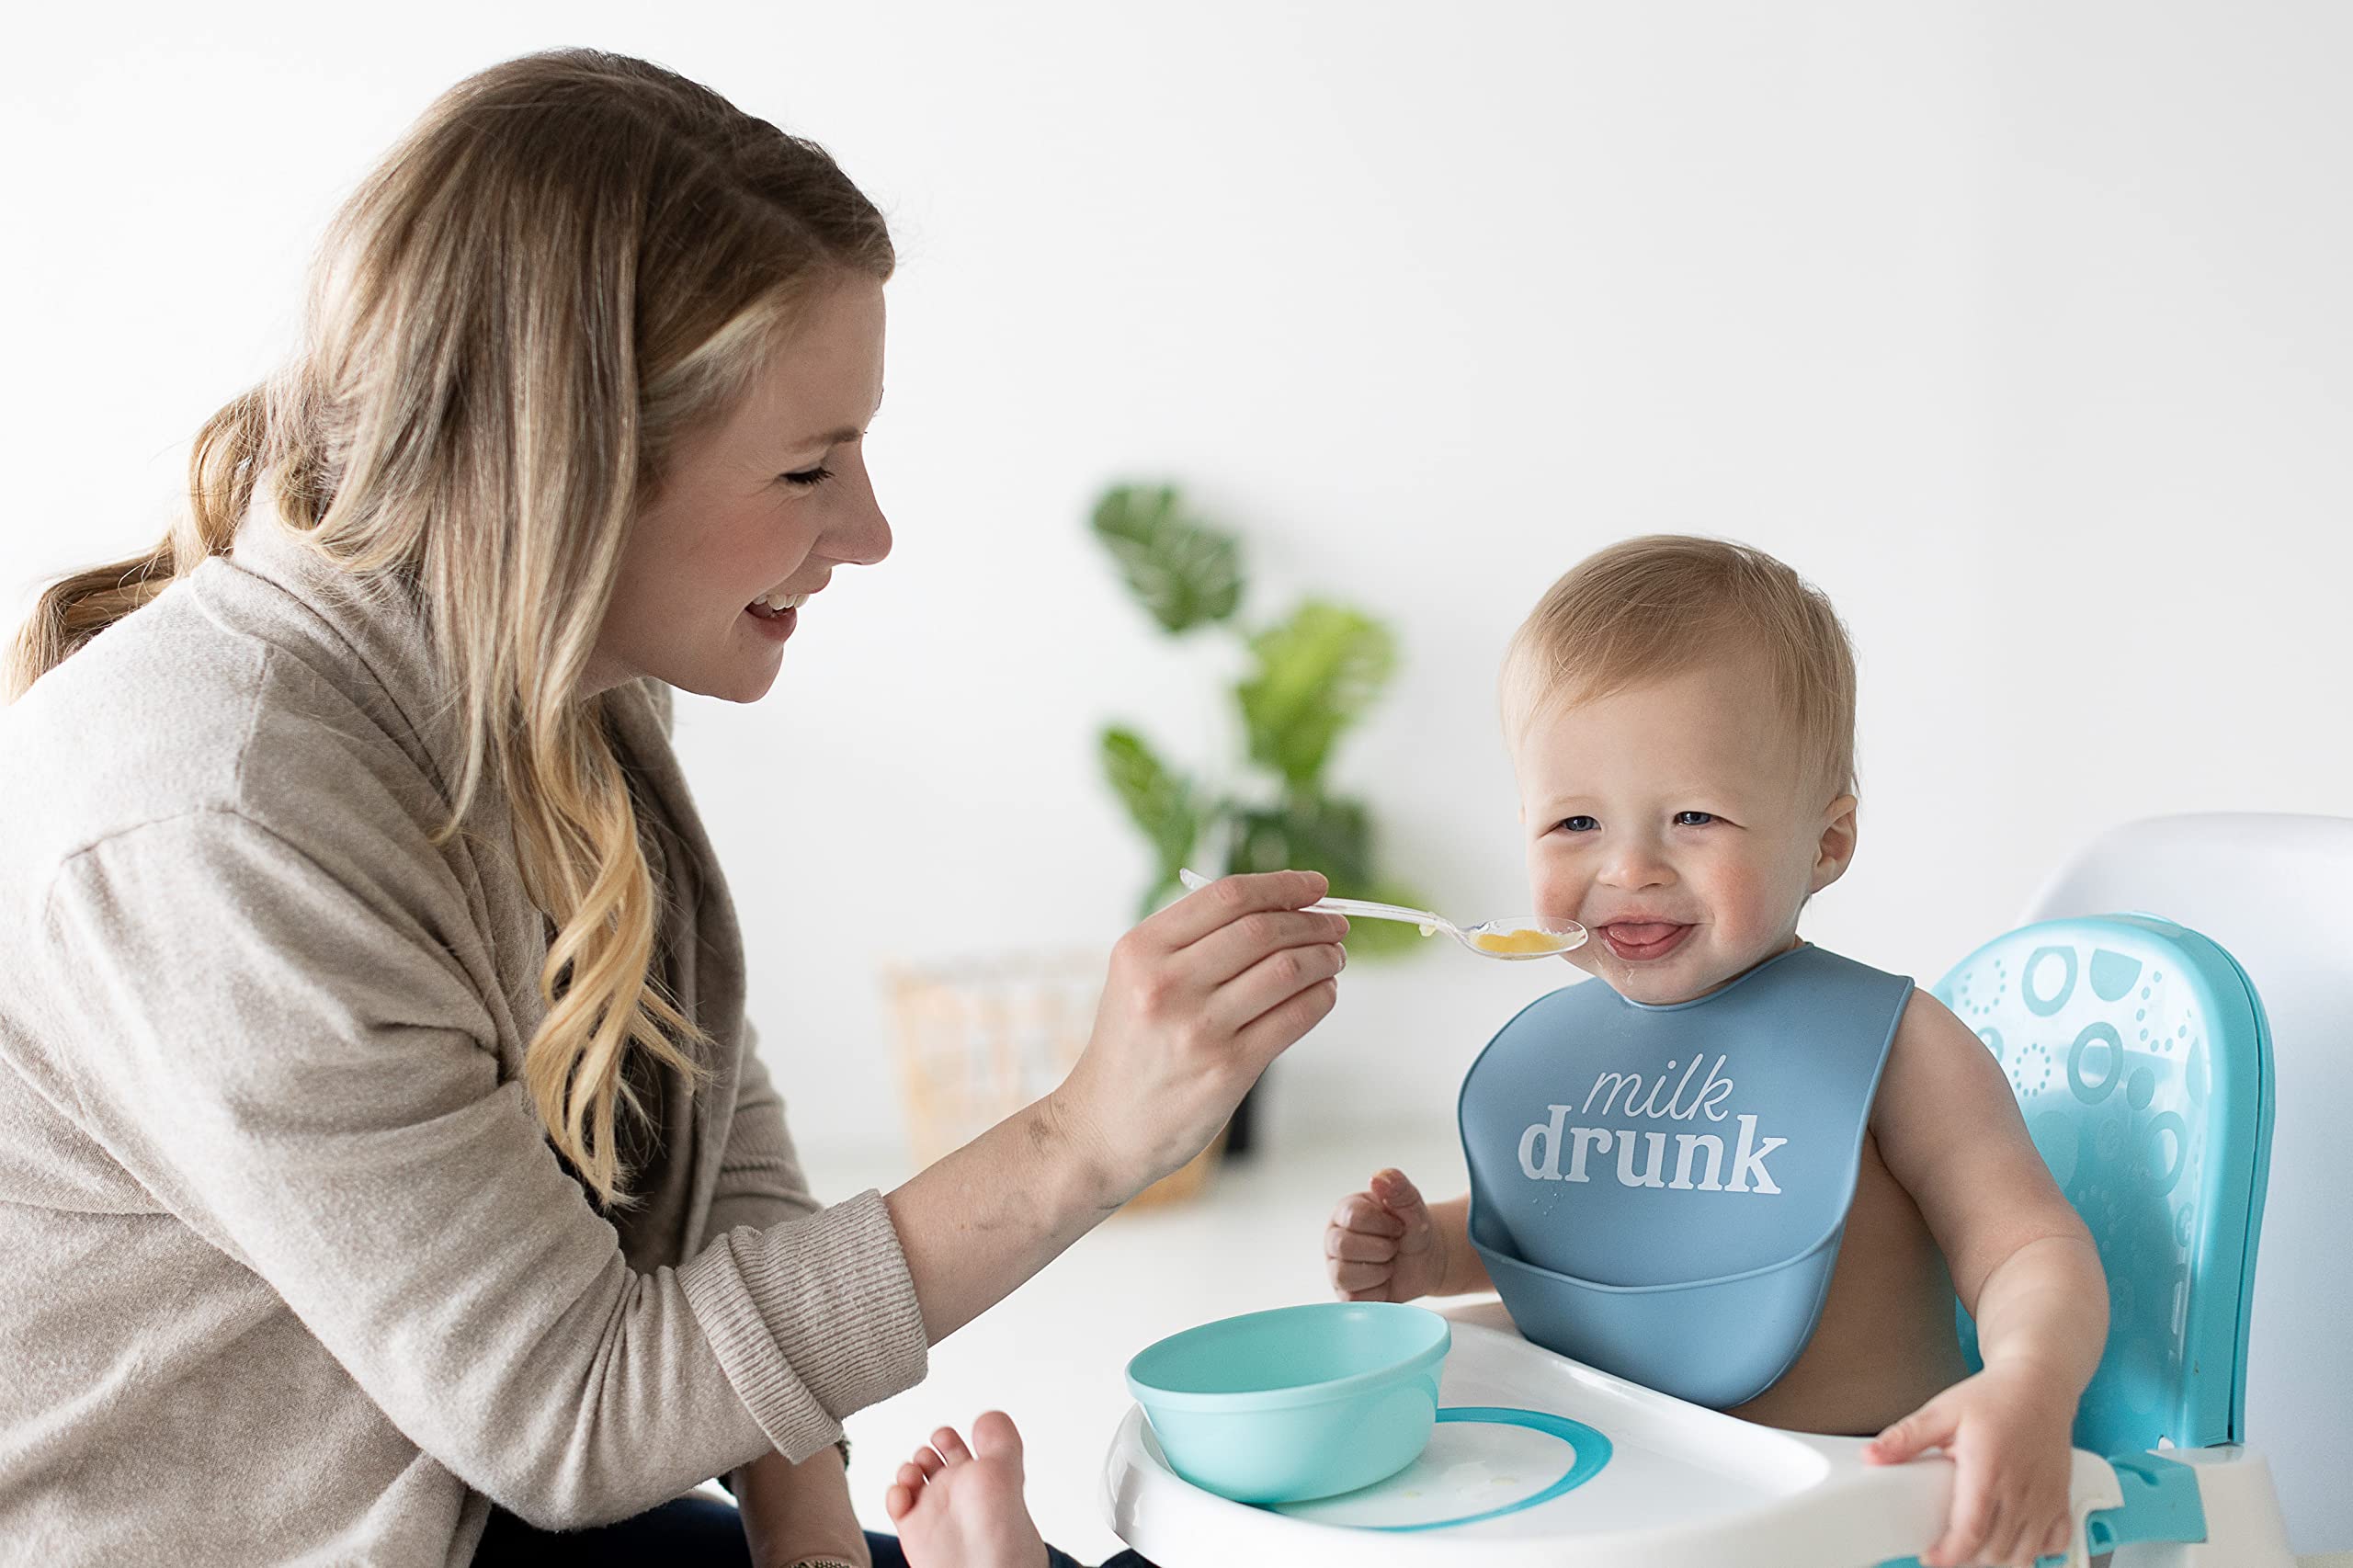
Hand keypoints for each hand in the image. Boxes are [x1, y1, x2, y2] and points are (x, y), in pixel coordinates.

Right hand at [1051, 871, 1344, 1203]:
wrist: (1104, 1125)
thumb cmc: (1131, 1045)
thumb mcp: (1137, 978)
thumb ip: (1193, 941)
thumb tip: (1281, 908)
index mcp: (1141, 950)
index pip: (1226, 898)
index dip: (1281, 886)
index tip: (1314, 886)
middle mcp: (1166, 985)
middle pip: (1262, 930)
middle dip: (1312, 921)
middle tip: (1334, 925)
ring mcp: (1198, 1029)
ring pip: (1286, 970)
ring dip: (1324, 957)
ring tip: (1333, 957)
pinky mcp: (1228, 1069)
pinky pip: (1294, 1018)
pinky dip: (1321, 997)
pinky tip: (1324, 992)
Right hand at [1327, 1168, 1447, 1302]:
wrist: (1426, 1259)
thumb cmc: (1413, 1229)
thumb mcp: (1412, 1206)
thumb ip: (1398, 1189)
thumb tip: (1379, 1178)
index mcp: (1345, 1211)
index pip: (1353, 1217)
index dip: (1383, 1225)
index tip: (1398, 1226)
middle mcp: (1334, 1237)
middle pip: (1343, 1247)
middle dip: (1381, 1249)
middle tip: (1394, 1246)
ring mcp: (1337, 1266)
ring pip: (1344, 1275)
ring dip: (1379, 1271)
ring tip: (1388, 1263)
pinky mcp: (1345, 1293)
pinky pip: (1353, 1298)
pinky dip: (1377, 1291)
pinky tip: (1385, 1280)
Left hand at [1863, 1362, 2079, 1566]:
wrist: (2039, 1385)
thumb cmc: (1994, 1397)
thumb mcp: (1942, 1411)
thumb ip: (1906, 1437)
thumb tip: (1873, 1456)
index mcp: (1988, 1469)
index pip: (1970, 1531)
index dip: (1948, 1555)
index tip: (1930, 1557)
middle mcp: (2021, 1489)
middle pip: (1995, 1550)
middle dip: (1967, 1558)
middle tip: (1946, 1546)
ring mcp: (2046, 1497)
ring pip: (2026, 1555)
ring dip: (1998, 1559)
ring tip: (1975, 1547)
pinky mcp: (2061, 1498)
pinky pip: (2056, 1543)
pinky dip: (2036, 1552)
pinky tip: (2015, 1541)